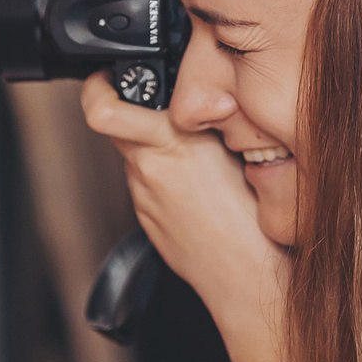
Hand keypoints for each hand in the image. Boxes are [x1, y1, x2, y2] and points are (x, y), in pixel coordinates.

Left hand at [81, 71, 297, 361]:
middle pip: (118, 127)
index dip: (100, 86)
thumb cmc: (261, 226)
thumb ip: (214, 120)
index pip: (103, 108)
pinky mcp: (152, 224)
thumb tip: (205, 97)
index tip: (108, 75)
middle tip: (160, 100)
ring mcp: (147, 201)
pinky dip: (171, 179)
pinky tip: (204, 191)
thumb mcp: (245, 152)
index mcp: (171, 145)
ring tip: (200, 152)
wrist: (255, 286)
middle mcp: (148, 173)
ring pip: (138, 157)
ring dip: (158, 147)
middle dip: (135, 109)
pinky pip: (153, 187)